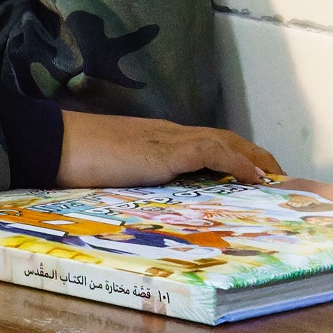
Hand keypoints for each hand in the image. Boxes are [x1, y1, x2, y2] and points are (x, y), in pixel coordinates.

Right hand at [57, 109, 282, 187]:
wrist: (55, 144)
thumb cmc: (74, 160)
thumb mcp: (113, 172)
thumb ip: (134, 178)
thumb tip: (144, 199)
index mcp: (156, 139)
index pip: (205, 141)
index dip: (233, 154)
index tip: (252, 172)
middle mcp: (167, 133)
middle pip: (224, 137)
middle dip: (254, 155)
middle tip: (276, 177)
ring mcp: (167, 139)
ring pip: (224, 142)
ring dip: (254, 159)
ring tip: (276, 179)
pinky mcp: (165, 150)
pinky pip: (212, 152)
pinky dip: (237, 163)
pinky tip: (253, 178)